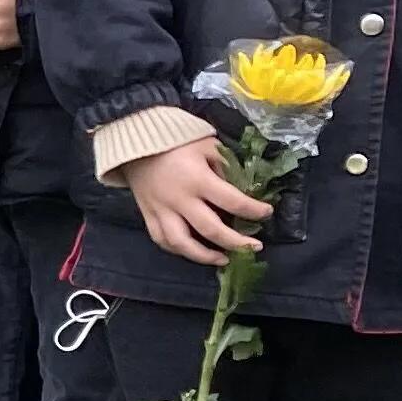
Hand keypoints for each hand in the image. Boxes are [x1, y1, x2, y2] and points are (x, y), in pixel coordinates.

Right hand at [121, 134, 272, 263]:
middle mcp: (179, 199)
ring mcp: (161, 210)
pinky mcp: (148, 215)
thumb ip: (225, 166)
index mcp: (198, 179)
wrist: (135, 142)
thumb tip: (242, 188)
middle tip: (255, 247)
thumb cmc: (176, 141)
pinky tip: (194, 252)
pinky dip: (179, 250)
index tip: (266, 212)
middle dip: (237, 242)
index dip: (254, 210)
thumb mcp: (208, 145)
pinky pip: (162, 240)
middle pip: (211, 230)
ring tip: (224, 259)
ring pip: (182, 243)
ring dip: (205, 256)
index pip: (232, 201)